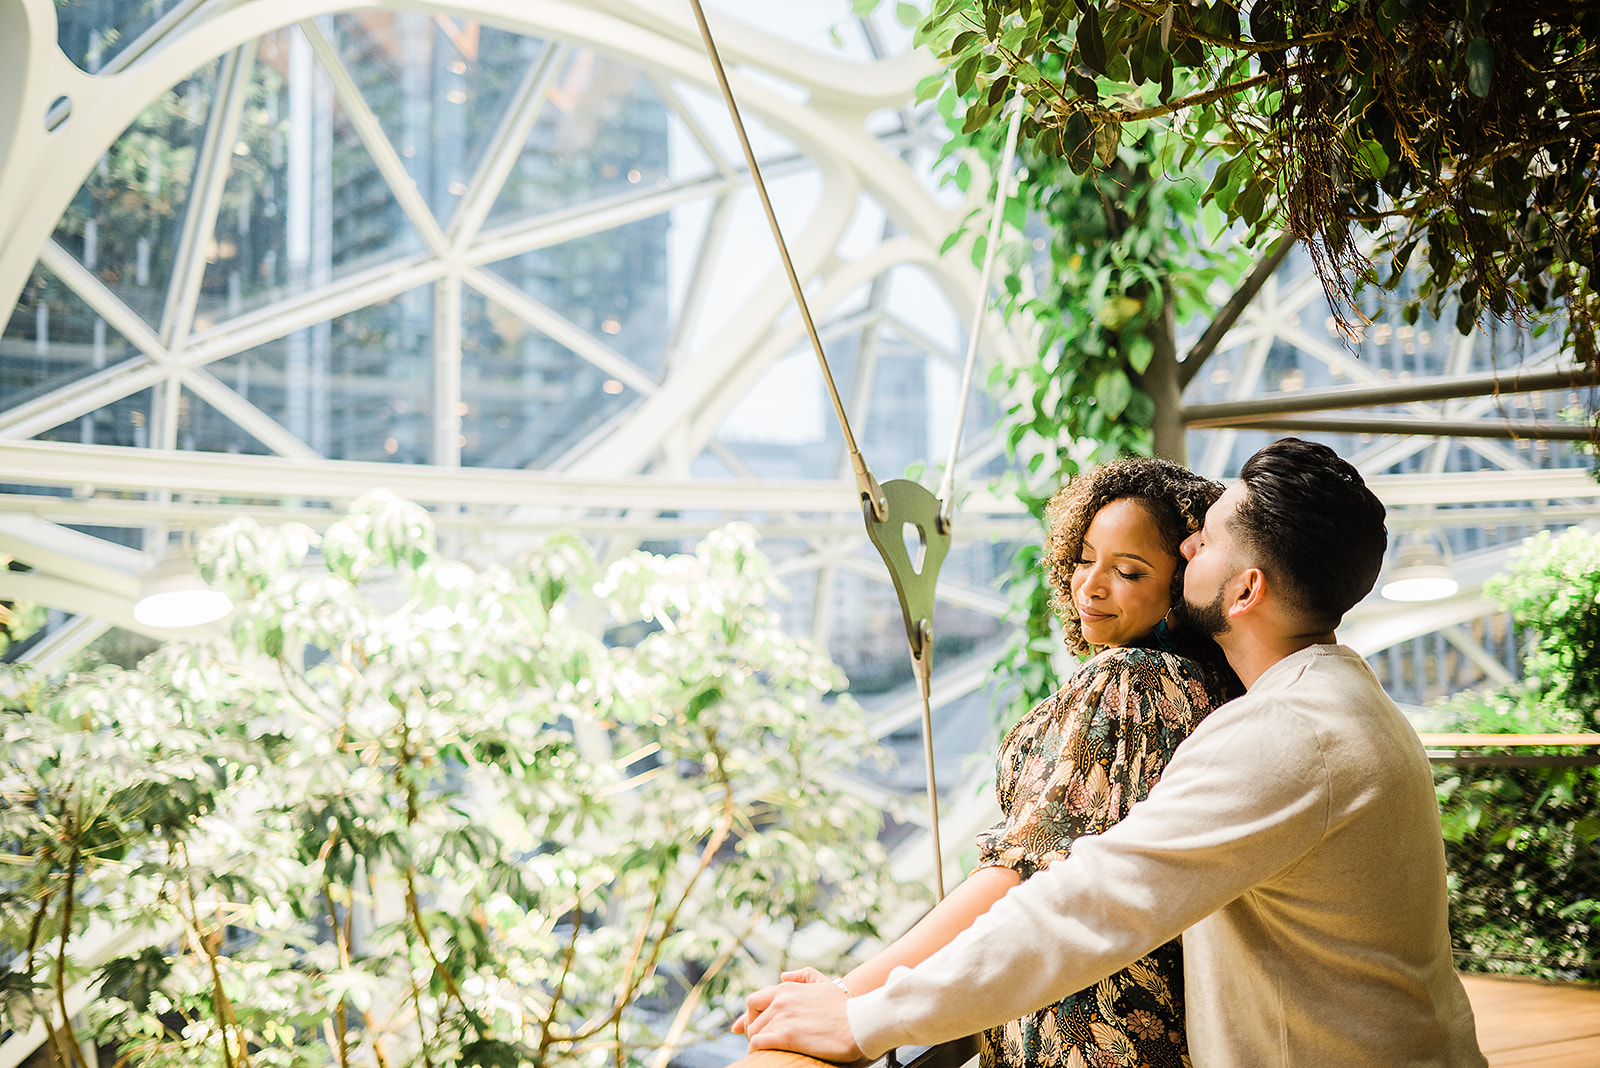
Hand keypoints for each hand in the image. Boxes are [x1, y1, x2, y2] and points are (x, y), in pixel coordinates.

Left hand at [734, 974, 863, 1063]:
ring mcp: (782, 1017)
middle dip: (754, 1031)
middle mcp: (781, 1000)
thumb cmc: (845, 1007)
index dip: (747, 1016)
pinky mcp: (785, 1036)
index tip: (741, 1027)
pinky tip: (765, 1055)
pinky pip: (758, 1043)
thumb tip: (784, 975)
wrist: (859, 1022)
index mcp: (787, 988)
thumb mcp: (824, 982)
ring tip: (767, 1051)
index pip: (755, 1000)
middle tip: (763, 1043)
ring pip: (754, 1032)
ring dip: (757, 1043)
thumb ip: (803, 975)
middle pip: (752, 1018)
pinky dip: (758, 1050)